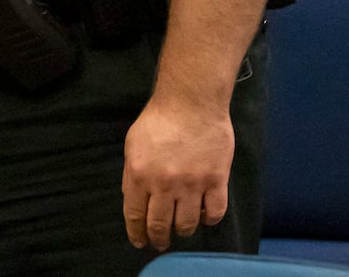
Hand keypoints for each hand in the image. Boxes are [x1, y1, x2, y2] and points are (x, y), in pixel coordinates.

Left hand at [122, 96, 232, 249]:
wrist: (190, 104)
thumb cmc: (158, 121)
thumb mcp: (132, 145)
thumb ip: (132, 174)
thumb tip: (133, 199)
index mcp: (139, 175)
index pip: (135, 215)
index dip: (137, 233)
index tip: (140, 242)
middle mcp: (164, 184)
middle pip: (161, 224)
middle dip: (159, 239)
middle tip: (161, 243)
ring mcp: (192, 184)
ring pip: (188, 223)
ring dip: (183, 230)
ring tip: (181, 229)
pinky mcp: (216, 180)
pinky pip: (215, 212)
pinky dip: (209, 219)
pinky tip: (204, 216)